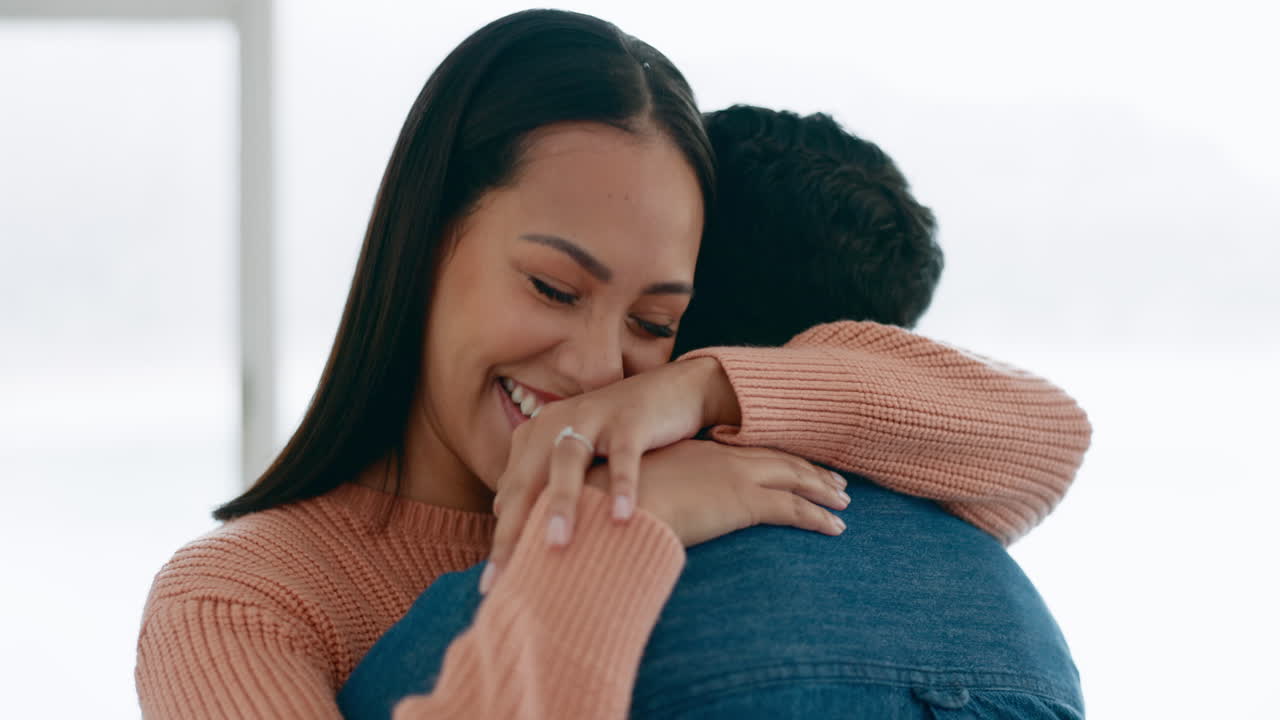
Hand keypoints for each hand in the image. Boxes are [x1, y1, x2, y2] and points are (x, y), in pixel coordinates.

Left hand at [482, 358, 739, 592]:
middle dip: (513, 530)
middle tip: (503, 579)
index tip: (493, 586)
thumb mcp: (580, 462)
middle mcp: (556, 421)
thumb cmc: (623, 440)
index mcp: (537, 435)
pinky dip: (623, 484)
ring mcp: (593, 415)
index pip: (512, 494)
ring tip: (555, 545)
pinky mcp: (630, 417)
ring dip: (561, 502)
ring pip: (568, 461)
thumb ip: (546, 489)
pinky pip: (625, 455)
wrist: (676, 392)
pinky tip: (623, 517)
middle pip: (528, 480)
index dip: (502, 539)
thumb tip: (513, 532)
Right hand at [586, 440, 850, 546]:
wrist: (613, 504)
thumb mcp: (638, 494)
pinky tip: (836, 528)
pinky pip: (793, 509)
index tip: (796, 464)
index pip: (748, 452)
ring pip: (794, 479)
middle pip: (779, 460)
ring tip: (845, 502)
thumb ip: (657, 497)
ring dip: (823, 490)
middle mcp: (722, 457)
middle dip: (810, 470)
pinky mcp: (743, 501)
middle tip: (836, 481)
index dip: (776, 458)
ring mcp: (736, 476)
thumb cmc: (615, 505)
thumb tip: (658, 509)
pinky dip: (819, 517)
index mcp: (699, 452)